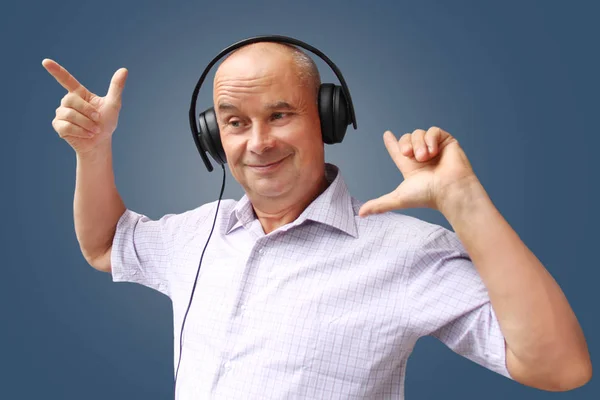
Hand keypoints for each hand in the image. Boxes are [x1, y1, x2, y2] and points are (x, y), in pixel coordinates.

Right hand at [42, 59, 127, 154]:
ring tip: (94, 130)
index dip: (56, 71)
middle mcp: (68, 101)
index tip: (45, 61)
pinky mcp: (58, 126)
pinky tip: (86, 135)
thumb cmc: (106, 123)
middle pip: (71, 99)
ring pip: (69, 114)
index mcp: (79, 94)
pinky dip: (80, 132)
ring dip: (86, 124)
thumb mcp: (113, 104)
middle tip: (98, 120)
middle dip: (87, 111)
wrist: (100, 143)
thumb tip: (124, 70)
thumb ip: (116, 87)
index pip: (66, 80)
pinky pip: (66, 126)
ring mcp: (61, 113)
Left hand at [358, 127, 479, 216]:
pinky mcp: (446, 142)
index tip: (386, 134)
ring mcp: (434, 149)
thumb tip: (360, 214)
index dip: (391, 143)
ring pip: (418, 133)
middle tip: (409, 155)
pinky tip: (433, 151)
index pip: (398, 151)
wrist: (449, 190)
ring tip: (425, 158)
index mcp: (410, 167)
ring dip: (418, 145)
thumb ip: (379, 204)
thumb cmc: (427, 195)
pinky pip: (433, 131)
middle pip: (406, 139)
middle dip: (405, 144)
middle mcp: (421, 157)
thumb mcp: (398, 198)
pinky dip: (430, 139)